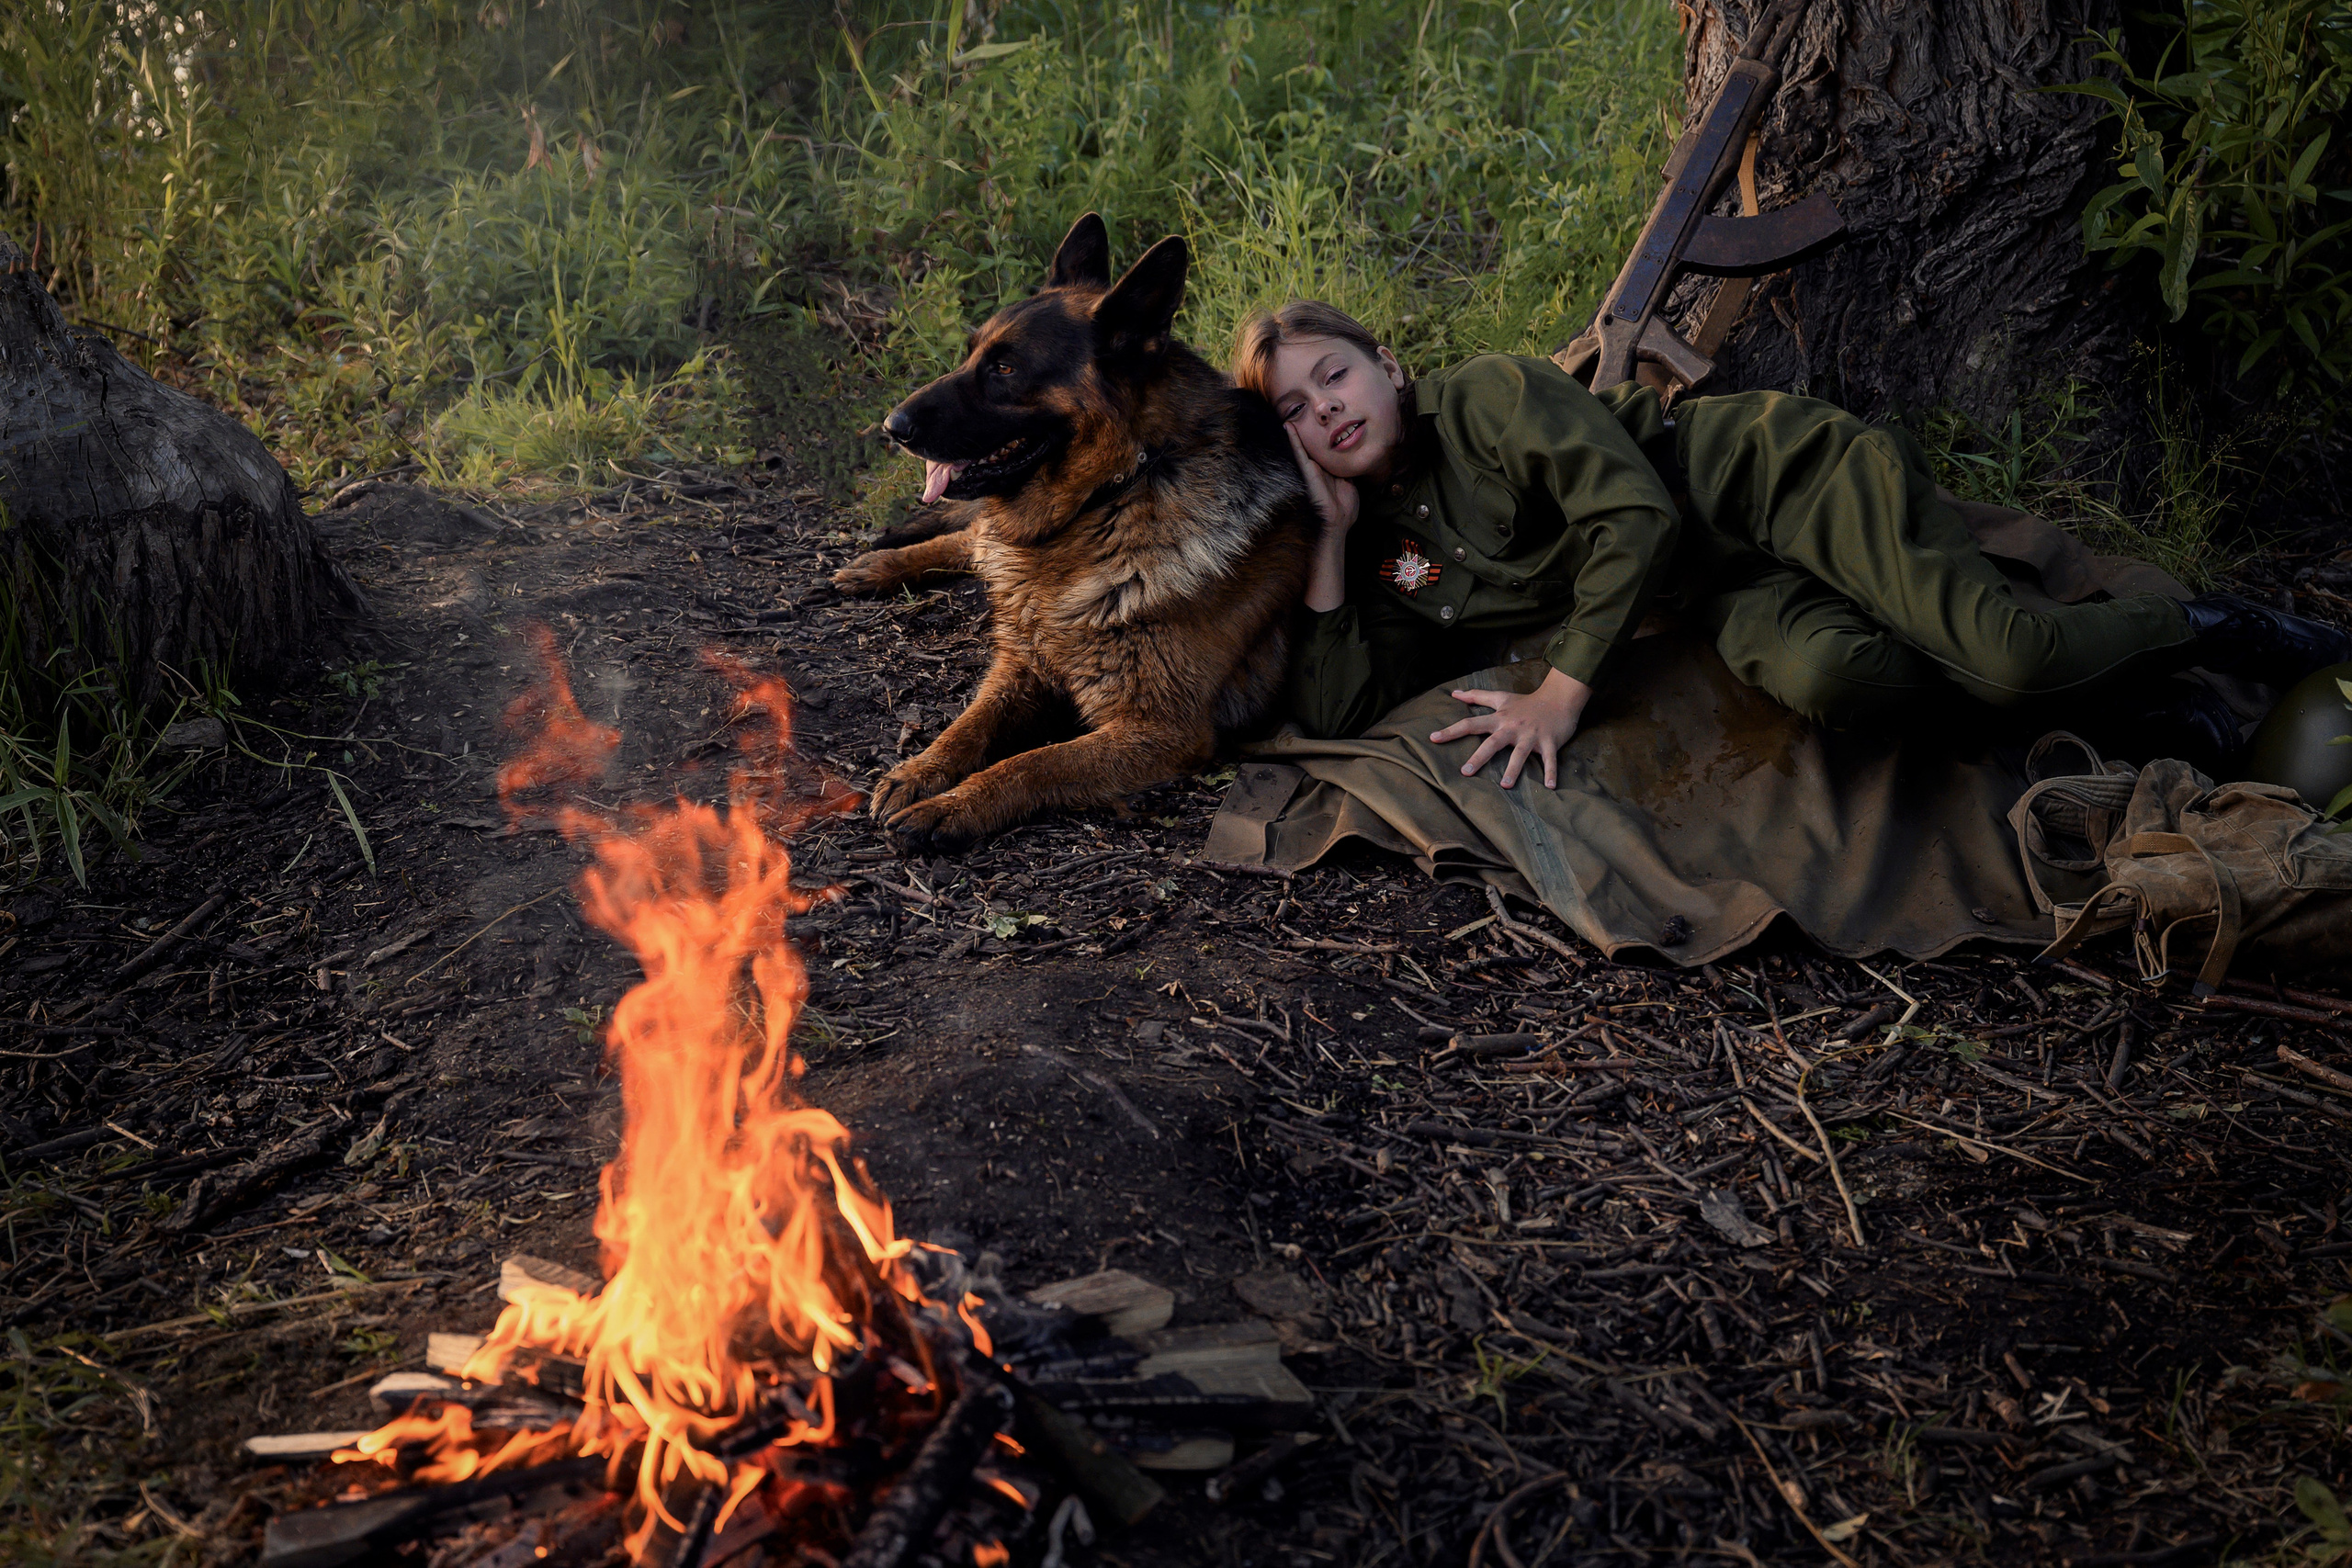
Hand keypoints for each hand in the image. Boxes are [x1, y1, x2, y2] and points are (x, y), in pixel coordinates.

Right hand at [1285, 423, 1358, 536]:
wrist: (1339, 521)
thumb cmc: (1345, 507)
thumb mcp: (1349, 482)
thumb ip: (1346, 470)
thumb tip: (1351, 458)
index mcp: (1327, 470)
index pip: (1321, 450)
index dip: (1317, 436)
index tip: (1314, 421)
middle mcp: (1317, 468)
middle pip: (1309, 446)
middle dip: (1303, 431)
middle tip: (1296, 412)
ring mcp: (1311, 470)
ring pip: (1301, 447)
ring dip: (1294, 432)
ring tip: (1288, 415)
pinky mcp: (1307, 472)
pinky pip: (1299, 453)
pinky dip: (1293, 440)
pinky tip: (1288, 427)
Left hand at [1430, 666, 1592, 788]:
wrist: (1558, 699)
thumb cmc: (1526, 702)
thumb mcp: (1501, 698)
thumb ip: (1477, 696)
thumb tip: (1454, 693)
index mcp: (1500, 720)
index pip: (1471, 724)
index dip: (1451, 731)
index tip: (1433, 738)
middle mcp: (1513, 728)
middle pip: (1493, 743)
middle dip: (1479, 757)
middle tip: (1465, 772)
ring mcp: (1531, 735)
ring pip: (1520, 753)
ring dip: (1514, 769)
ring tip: (1505, 785)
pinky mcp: (1549, 742)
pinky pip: (1549, 759)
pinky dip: (1551, 772)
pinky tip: (1550, 786)